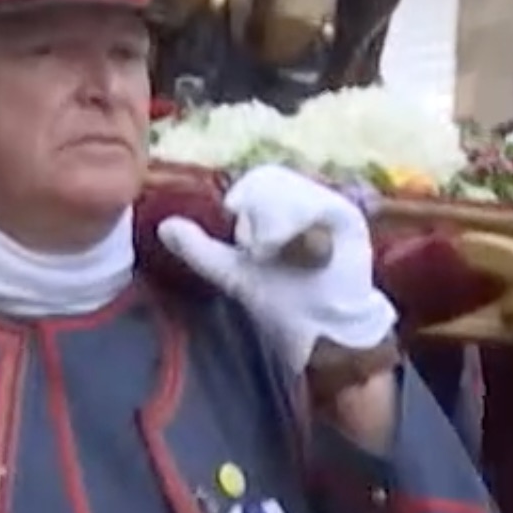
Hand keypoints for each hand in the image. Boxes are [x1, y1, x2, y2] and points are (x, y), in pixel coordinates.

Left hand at [156, 164, 392, 372]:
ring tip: (275, 253)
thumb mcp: (236, 275)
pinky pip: (318, 206)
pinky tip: (298, 252)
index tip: (231, 212)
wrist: (323, 333)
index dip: (243, 194)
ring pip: (292, 191)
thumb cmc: (284, 303)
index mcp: (282, 208)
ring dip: (275, 221)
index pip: (260, 180)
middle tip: (260, 249)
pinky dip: (298, 226)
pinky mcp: (348, 220)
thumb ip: (202, 251)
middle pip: (273, 179)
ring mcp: (331, 208)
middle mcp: (309, 201)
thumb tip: (165, 227)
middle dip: (258, 209)